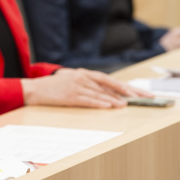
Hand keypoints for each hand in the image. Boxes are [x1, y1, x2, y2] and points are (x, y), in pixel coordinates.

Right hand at [22, 68, 150, 108]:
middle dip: (129, 91)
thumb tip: (107, 94)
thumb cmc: (54, 86)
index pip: (110, 80)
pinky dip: (99, 103)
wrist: (35, 89)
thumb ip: (89, 84)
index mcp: (84, 73)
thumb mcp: (72, 81)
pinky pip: (88, 100)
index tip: (141, 92)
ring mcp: (76, 86)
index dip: (127, 86)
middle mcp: (83, 78)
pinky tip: (109, 106)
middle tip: (144, 97)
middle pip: (110, 85)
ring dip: (115, 99)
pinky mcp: (70, 96)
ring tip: (128, 104)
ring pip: (101, 93)